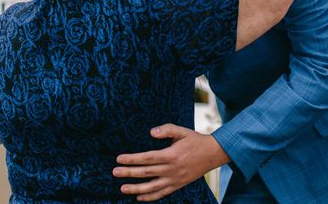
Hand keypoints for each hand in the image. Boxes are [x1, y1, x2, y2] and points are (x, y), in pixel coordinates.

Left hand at [113, 124, 229, 201]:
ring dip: (136, 188)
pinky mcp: (178, 185)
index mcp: (171, 155)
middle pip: (146, 172)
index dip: (132, 158)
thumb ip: (166, 129)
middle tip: (114, 172)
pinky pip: (162, 193)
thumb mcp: (182, 131)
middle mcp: (172, 169)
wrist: (212, 154)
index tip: (119, 158)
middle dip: (129, 173)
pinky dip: (150, 197)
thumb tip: (151, 132)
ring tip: (122, 188)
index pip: (147, 158)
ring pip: (152, 187)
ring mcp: (175, 179)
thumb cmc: (195, 140)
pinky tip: (139, 197)